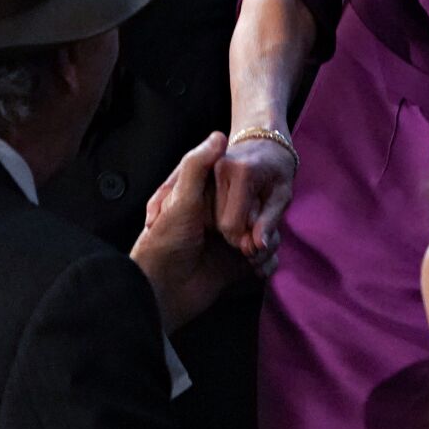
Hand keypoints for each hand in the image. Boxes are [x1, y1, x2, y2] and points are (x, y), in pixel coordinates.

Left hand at [131, 132, 248, 330]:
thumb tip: (219, 135)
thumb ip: (197, 166)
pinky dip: (266, 264)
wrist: (162, 294)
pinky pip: (263, 261)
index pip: (241, 188)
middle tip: (251, 239)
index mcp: (206, 199)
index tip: (254, 206)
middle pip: (257, 213)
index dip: (250, 198)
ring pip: (263, 236)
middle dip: (262, 225)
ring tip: (252, 256)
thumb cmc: (166, 242)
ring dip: (265, 246)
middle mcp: (219, 219)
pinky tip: (258, 269)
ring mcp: (229, 244)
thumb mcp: (181, 199)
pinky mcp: (236, 268)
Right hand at [212, 131, 294, 273]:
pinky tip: (236, 209)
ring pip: (212, 216)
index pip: (231, 224)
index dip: (243, 239)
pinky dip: (222, 214)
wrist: (263, 139)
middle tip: (254, 227)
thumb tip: (258, 247)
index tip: (256, 240)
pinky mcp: (202, 174)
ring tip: (248, 214)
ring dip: (229, 222)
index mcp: (242, 172)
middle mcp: (220, 168)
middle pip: (219, 221)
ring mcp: (208, 170)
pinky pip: (209, 206)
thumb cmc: (277, 167)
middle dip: (236, 232)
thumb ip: (269, 222)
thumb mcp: (282, 195)